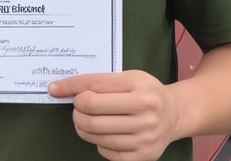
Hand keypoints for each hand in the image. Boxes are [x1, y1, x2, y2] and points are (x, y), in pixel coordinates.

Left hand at [48, 70, 177, 160]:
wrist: (175, 114)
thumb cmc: (146, 92)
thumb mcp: (129, 77)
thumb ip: (99, 82)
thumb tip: (62, 88)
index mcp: (139, 86)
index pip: (94, 86)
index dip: (70, 87)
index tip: (54, 89)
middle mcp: (145, 111)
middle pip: (92, 112)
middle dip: (76, 109)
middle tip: (77, 107)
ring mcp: (145, 136)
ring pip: (96, 134)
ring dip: (82, 127)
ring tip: (85, 120)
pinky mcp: (143, 156)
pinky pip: (106, 151)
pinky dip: (98, 143)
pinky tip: (103, 134)